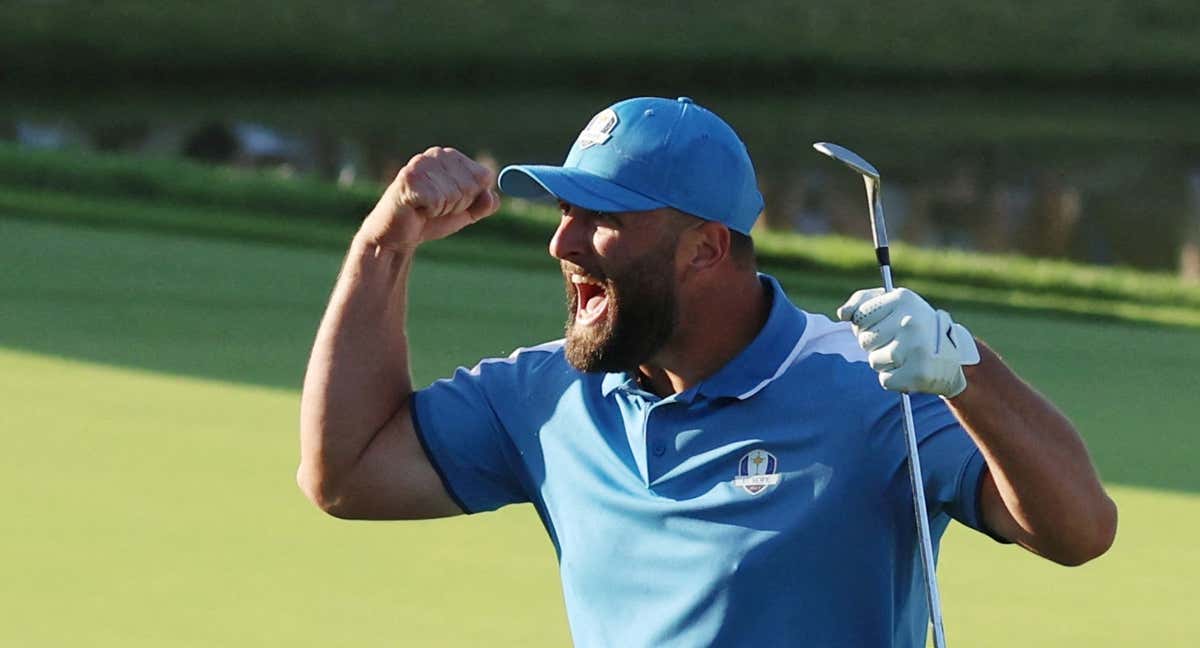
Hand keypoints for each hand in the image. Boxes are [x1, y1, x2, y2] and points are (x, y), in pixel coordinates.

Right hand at [359, 147, 499, 250]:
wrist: (396, 237)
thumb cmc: (429, 220)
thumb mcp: (463, 213)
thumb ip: (483, 205)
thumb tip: (493, 197)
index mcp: (451, 157)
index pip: (484, 176)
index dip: (472, 199)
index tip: (452, 203)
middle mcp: (436, 154)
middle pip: (471, 185)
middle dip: (457, 206)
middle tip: (436, 208)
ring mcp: (421, 164)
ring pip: (455, 194)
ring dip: (442, 210)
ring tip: (425, 209)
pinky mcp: (409, 178)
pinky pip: (438, 200)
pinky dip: (430, 212)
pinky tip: (416, 210)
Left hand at [836, 288, 980, 396]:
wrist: (957, 356)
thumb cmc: (916, 326)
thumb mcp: (895, 304)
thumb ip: (863, 302)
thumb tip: (842, 314)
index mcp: (902, 298)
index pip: (858, 317)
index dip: (867, 325)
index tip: (886, 325)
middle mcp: (910, 320)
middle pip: (864, 340)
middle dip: (876, 345)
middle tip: (899, 343)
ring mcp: (916, 346)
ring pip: (873, 361)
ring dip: (885, 363)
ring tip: (906, 356)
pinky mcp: (919, 372)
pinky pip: (885, 380)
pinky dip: (894, 380)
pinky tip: (910, 370)